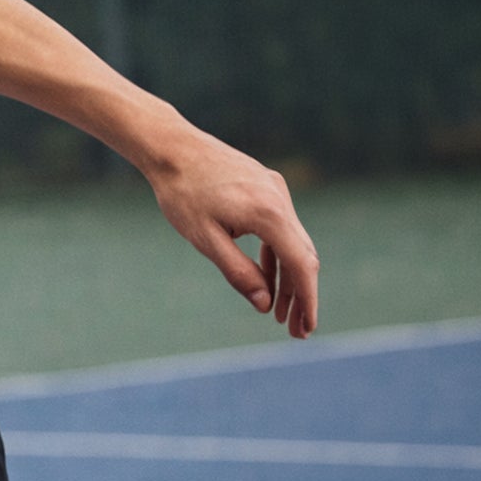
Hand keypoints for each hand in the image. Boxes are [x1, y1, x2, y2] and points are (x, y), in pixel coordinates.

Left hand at [147, 131, 319, 338]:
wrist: (172, 148)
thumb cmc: (182, 194)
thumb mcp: (205, 239)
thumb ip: (237, 272)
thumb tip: (264, 305)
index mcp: (268, 213)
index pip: (301, 264)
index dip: (307, 300)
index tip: (307, 327)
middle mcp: (280, 199)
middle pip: (302, 256)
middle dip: (300, 295)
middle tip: (295, 332)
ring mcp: (276, 191)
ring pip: (292, 243)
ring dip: (288, 278)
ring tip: (280, 314)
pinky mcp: (267, 188)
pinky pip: (280, 229)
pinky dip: (276, 256)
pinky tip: (268, 281)